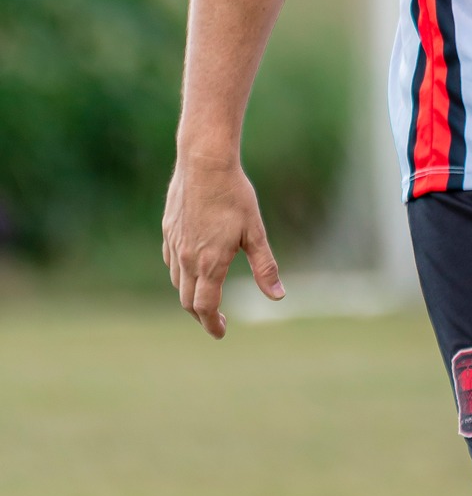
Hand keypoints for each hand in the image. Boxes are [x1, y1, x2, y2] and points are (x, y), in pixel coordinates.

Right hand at [162, 156, 283, 337]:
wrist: (204, 162)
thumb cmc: (234, 195)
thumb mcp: (255, 231)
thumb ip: (265, 267)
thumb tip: (278, 296)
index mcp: (210, 263)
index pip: (205, 307)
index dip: (213, 324)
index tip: (221, 332)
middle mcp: (187, 259)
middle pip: (187, 301)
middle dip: (201, 315)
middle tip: (216, 320)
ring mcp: (175, 244)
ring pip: (176, 282)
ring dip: (190, 295)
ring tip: (206, 296)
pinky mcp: (168, 229)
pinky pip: (171, 261)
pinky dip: (180, 274)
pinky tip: (191, 267)